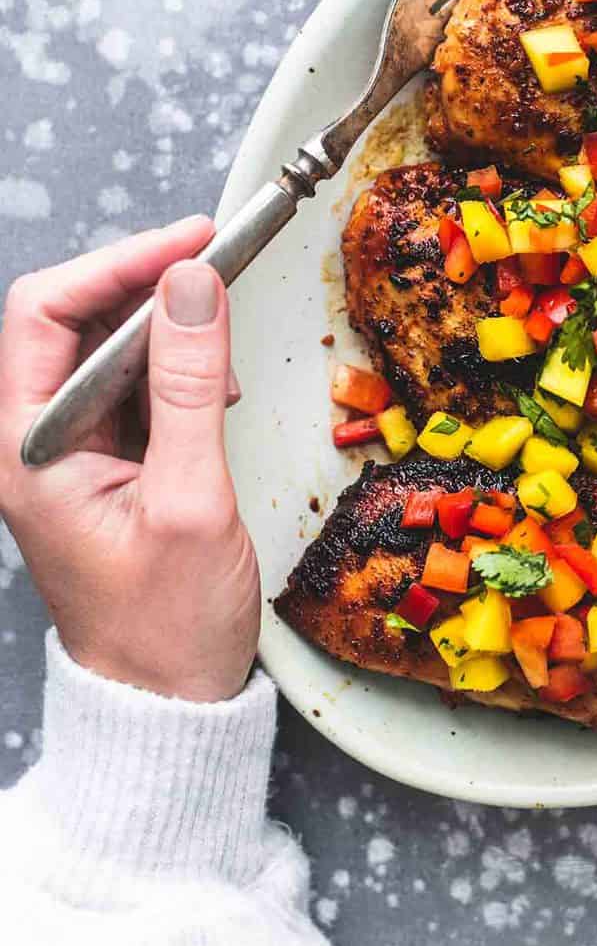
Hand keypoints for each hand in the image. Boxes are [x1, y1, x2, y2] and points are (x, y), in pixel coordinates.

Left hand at [0, 220, 259, 701]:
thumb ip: (191, 387)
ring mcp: (68, 451)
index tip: (192, 242)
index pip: (47, 312)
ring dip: (169, 330)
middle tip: (217, 265)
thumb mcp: (190, 499)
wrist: (168, 703)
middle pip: (75, 319)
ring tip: (221, 352)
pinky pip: (136, 386)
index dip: (119, 263)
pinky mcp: (105, 461)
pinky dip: (179, 370)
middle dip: (147, 286)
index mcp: (26, 447)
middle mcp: (35, 440)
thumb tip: (194, 286)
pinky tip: (214, 391)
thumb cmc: (166, 626)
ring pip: (110, 347)